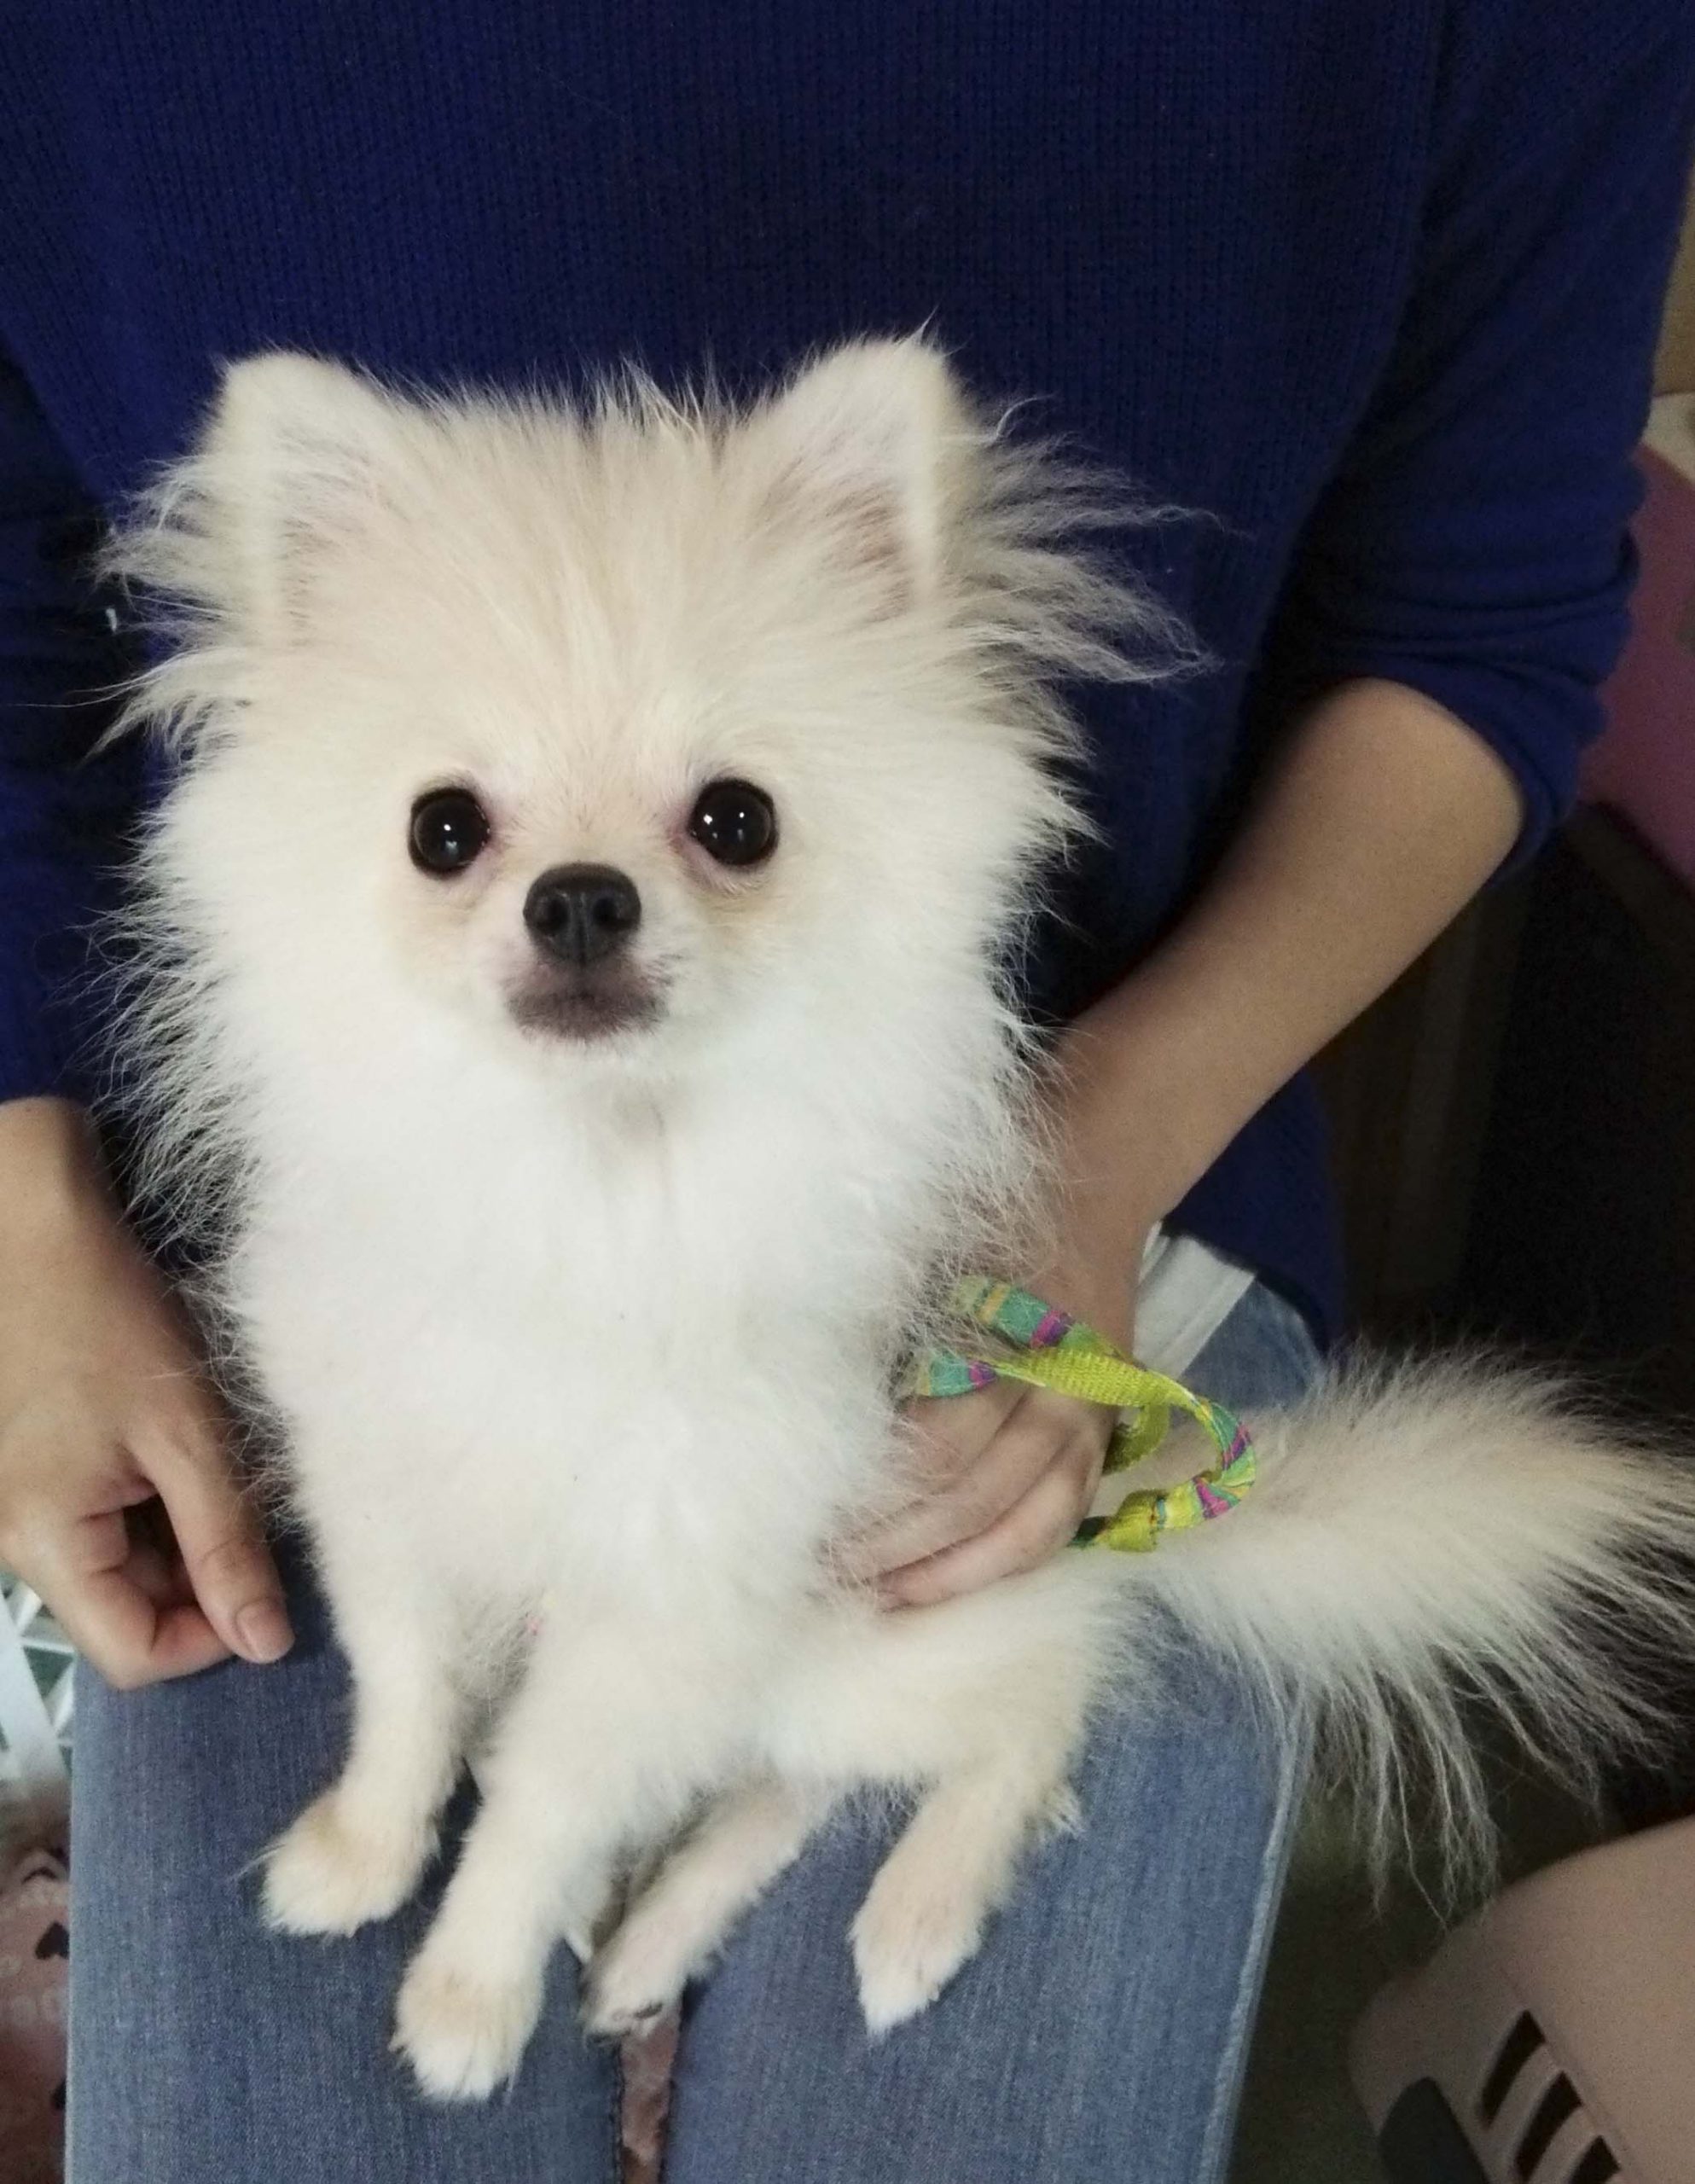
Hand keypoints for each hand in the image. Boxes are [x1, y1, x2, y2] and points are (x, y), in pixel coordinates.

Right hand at [0, 1099, 291, 1686]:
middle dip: (202, 1579)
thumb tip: (264, 1643)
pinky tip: (183, 1445)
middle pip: (128, 1611)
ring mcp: (24, 1507)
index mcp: (44, 1542)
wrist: (32, 1225)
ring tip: (213, 1462)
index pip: (134, 1655)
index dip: (212, 1637)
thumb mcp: (185, 1434)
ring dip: (183, 1534)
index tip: (268, 1583)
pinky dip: (156, 1499)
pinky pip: (104, 1518)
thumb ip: (226, 1544)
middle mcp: (18, 1540)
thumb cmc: (102, 1313)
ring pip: (123, 1563)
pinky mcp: (37, 1472)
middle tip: (254, 1509)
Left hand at [847, 1017, 1182, 1609]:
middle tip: (803, 1570)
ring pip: (1018, 1524)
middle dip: (883, 1544)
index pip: (933, 1445)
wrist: (1096, 1168)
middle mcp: (1062, 1384)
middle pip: (967, 1494)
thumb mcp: (919, 1238)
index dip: (864, 1494)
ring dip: (937, 1572)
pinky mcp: (1102, 1435)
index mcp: (1011, 1329)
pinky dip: (997, 1564)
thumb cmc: (983, 1203)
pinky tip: (930, 1588)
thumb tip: (790, 1396)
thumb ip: (872, 1315)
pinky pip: (1057, 1521)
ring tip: (861, 1598)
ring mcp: (1090, 1416)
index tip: (792, 1518)